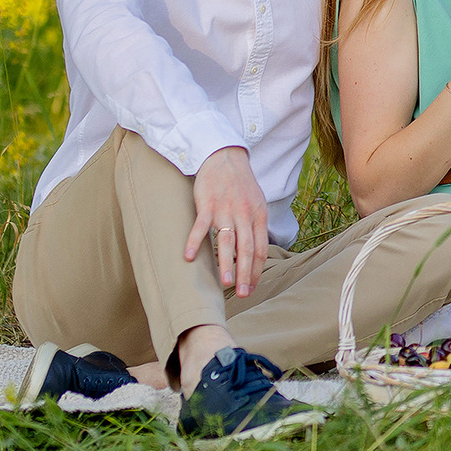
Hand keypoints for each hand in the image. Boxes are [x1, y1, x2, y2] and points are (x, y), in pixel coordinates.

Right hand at [185, 146, 268, 298]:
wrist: (225, 157)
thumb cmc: (240, 185)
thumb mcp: (256, 204)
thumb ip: (256, 227)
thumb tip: (255, 254)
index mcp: (258, 216)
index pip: (260, 249)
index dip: (257, 270)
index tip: (251, 287)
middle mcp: (245, 214)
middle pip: (247, 249)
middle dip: (246, 273)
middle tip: (243, 294)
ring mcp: (225, 209)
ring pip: (227, 241)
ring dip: (227, 263)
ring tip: (226, 283)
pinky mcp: (207, 203)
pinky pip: (201, 226)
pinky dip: (195, 241)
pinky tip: (190, 257)